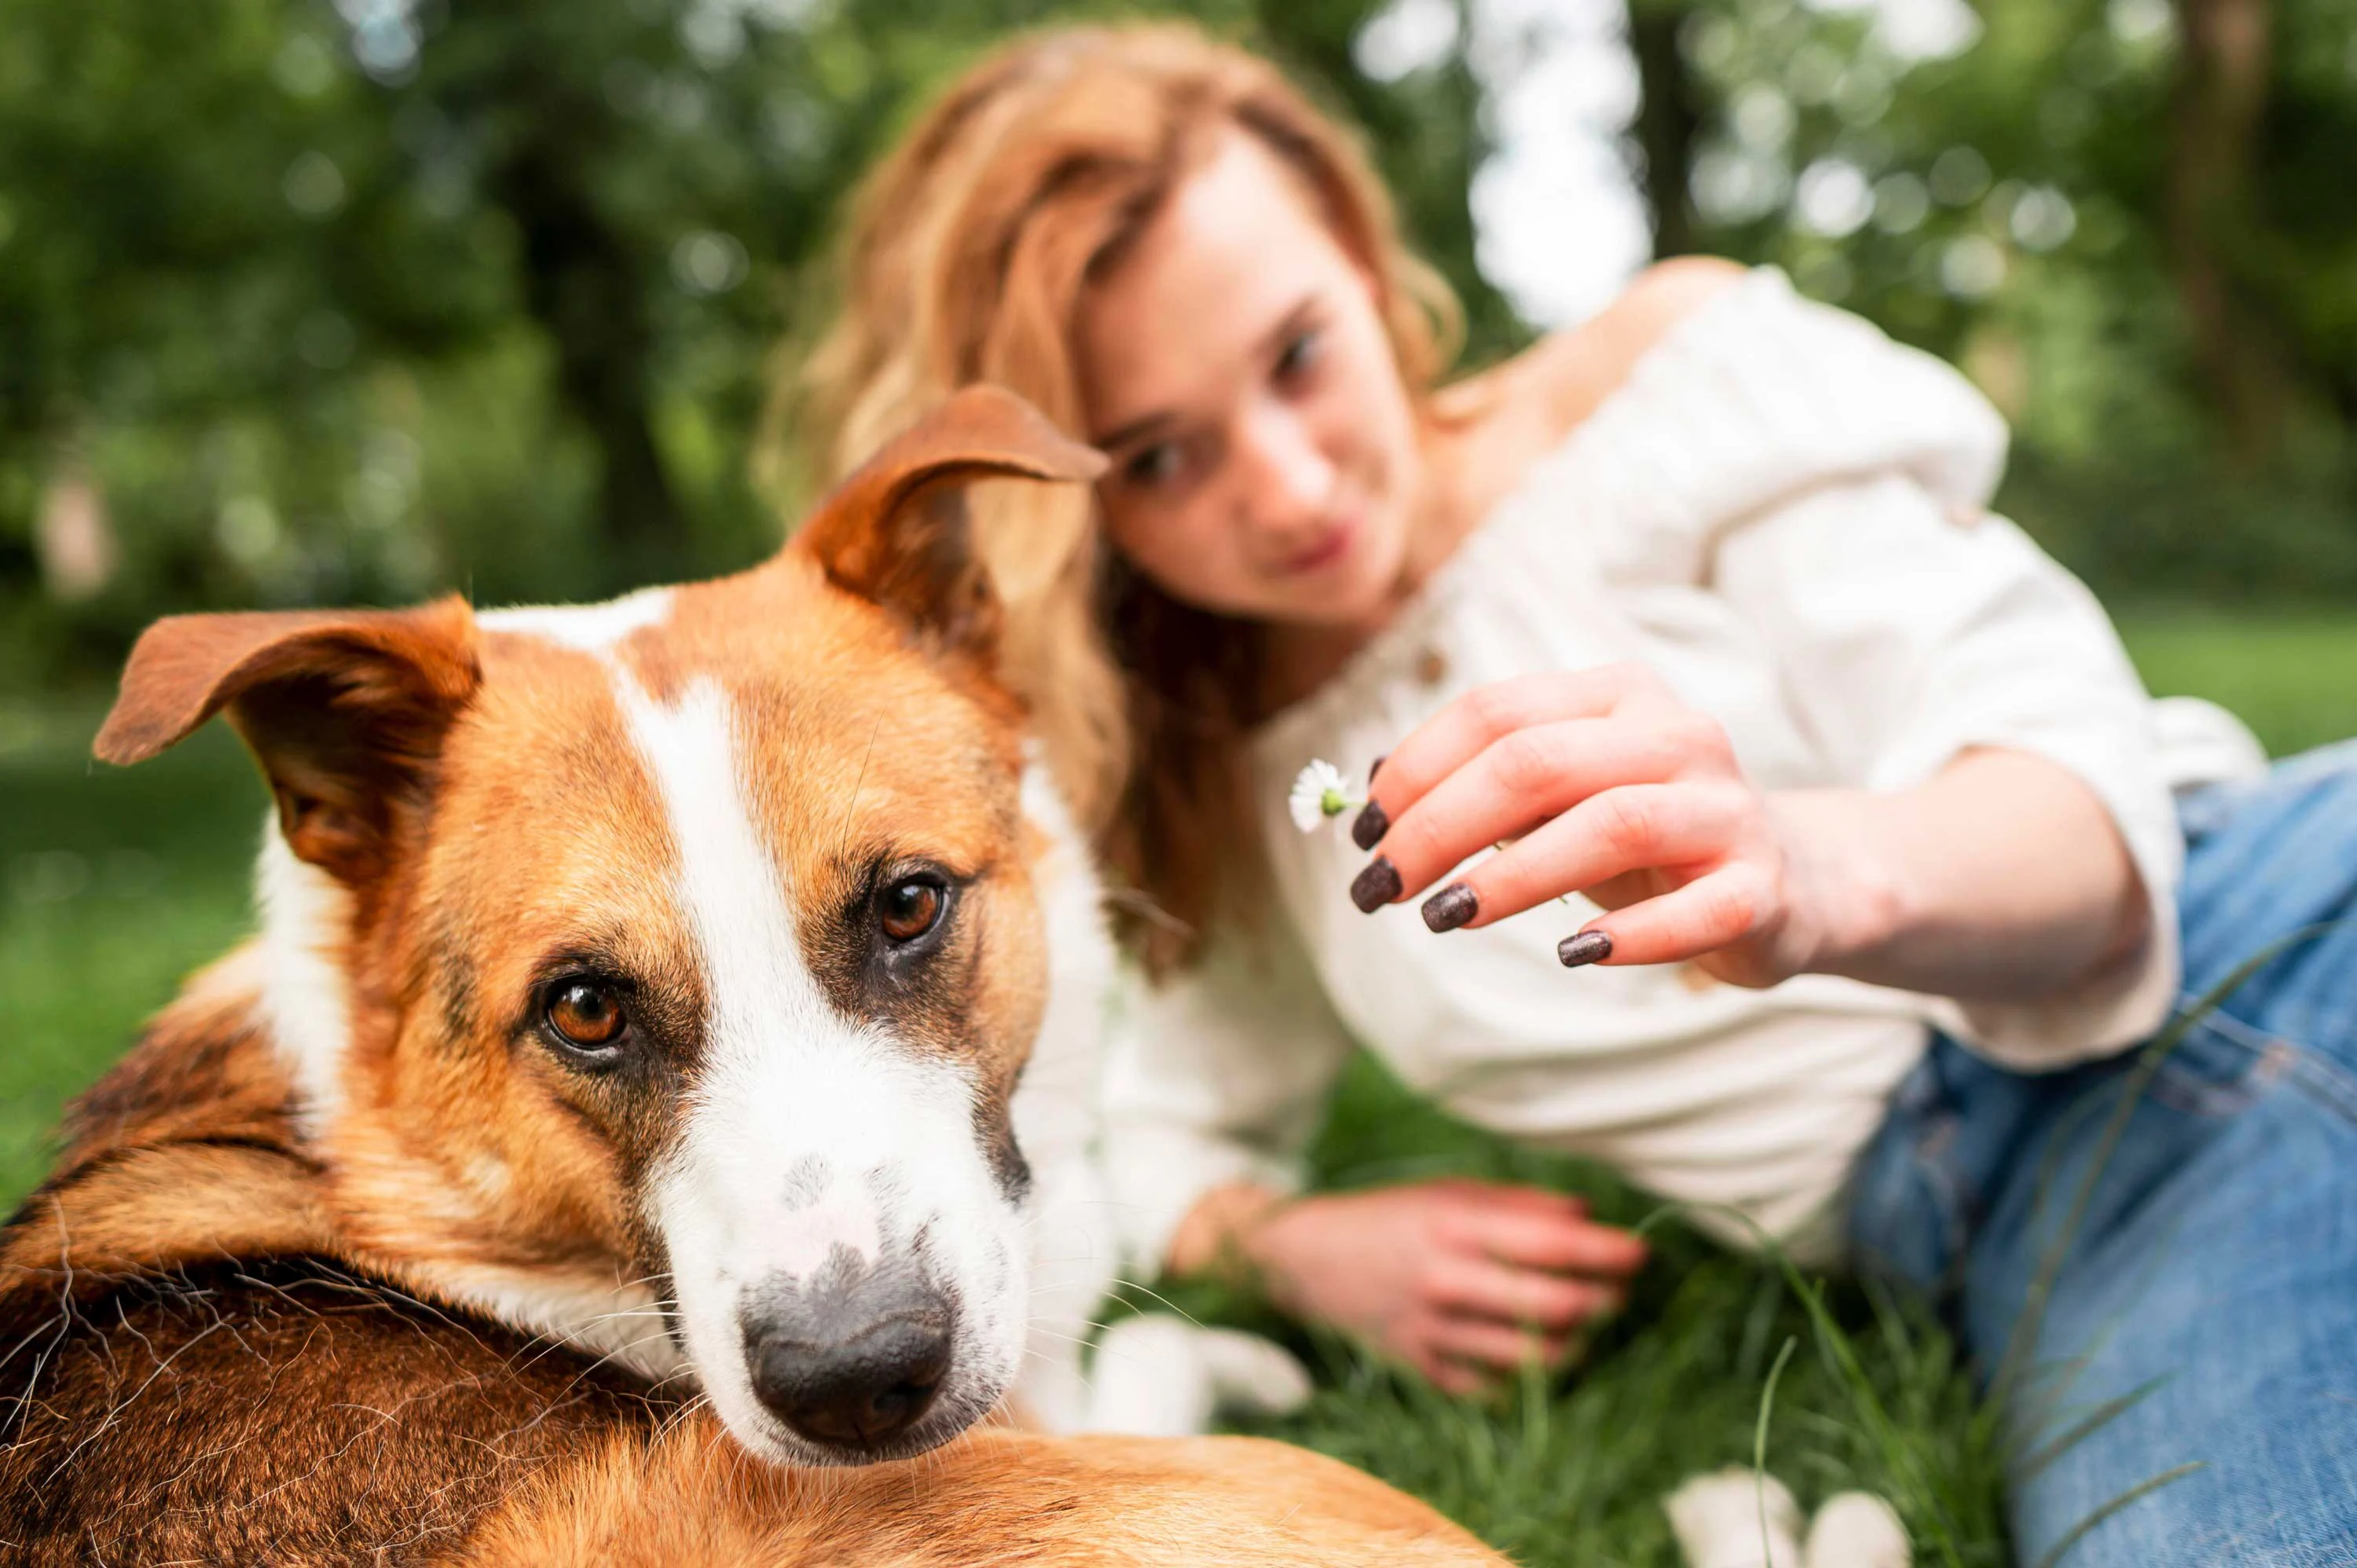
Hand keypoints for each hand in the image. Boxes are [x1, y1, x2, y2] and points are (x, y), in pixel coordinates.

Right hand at [1239, 1178, 1646, 1393]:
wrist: (1307, 1260)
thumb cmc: (1390, 1217)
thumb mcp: (1449, 1192)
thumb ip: (1518, 1204)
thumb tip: (1586, 1216)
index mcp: (1455, 1226)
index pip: (1553, 1246)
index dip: (1608, 1253)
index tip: (1641, 1252)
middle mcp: (1446, 1281)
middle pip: (1554, 1307)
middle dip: (1604, 1302)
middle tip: (1620, 1292)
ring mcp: (1434, 1332)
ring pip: (1533, 1357)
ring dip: (1577, 1344)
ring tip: (1586, 1324)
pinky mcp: (1424, 1371)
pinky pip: (1495, 1388)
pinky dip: (1527, 1375)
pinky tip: (1537, 1353)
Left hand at [1350, 664, 1829, 986]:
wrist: (1789, 877)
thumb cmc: (1645, 834)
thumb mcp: (1561, 796)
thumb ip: (1481, 782)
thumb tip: (1368, 786)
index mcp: (1617, 694)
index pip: (1495, 712)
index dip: (1415, 770)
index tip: (1361, 834)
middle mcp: (1675, 735)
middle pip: (1537, 763)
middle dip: (1440, 826)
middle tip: (1382, 886)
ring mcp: (1725, 809)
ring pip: (1610, 825)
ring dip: (1513, 876)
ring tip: (1446, 916)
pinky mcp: (1761, 887)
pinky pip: (1694, 912)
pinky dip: (1626, 937)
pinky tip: (1571, 955)